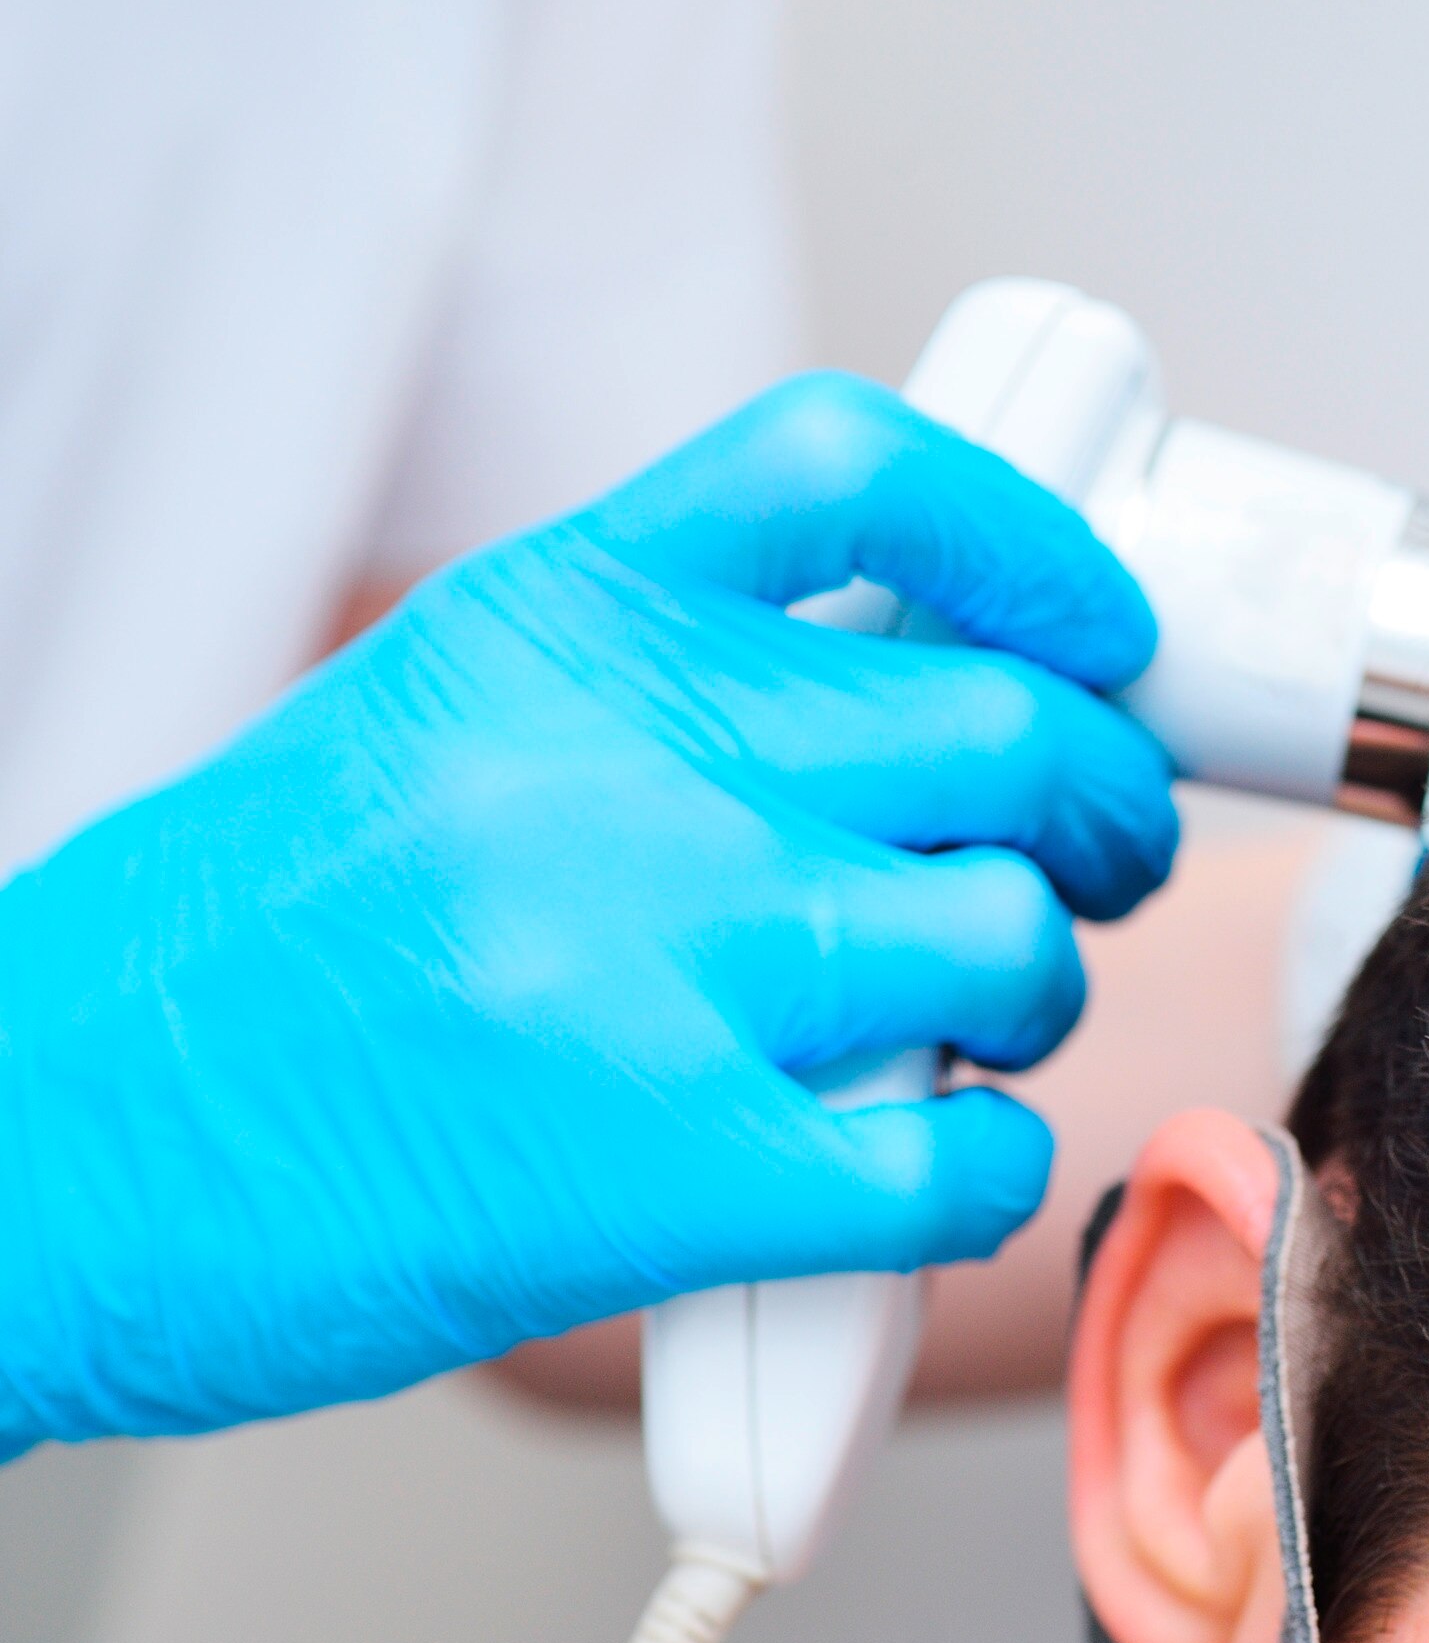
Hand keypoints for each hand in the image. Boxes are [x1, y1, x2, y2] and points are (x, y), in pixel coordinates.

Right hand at [0, 374, 1178, 1450]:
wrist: (37, 1148)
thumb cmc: (240, 948)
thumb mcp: (440, 716)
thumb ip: (660, 686)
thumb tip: (909, 689)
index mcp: (556, 616)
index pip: (859, 470)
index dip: (1034, 538)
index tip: (1097, 626)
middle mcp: (619, 755)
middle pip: (1007, 722)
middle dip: (1107, 805)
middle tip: (1098, 858)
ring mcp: (647, 956)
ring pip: (1014, 934)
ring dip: (1043, 990)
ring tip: (981, 1026)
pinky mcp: (662, 1165)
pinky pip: (955, 1158)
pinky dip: (993, 1172)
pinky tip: (938, 1169)